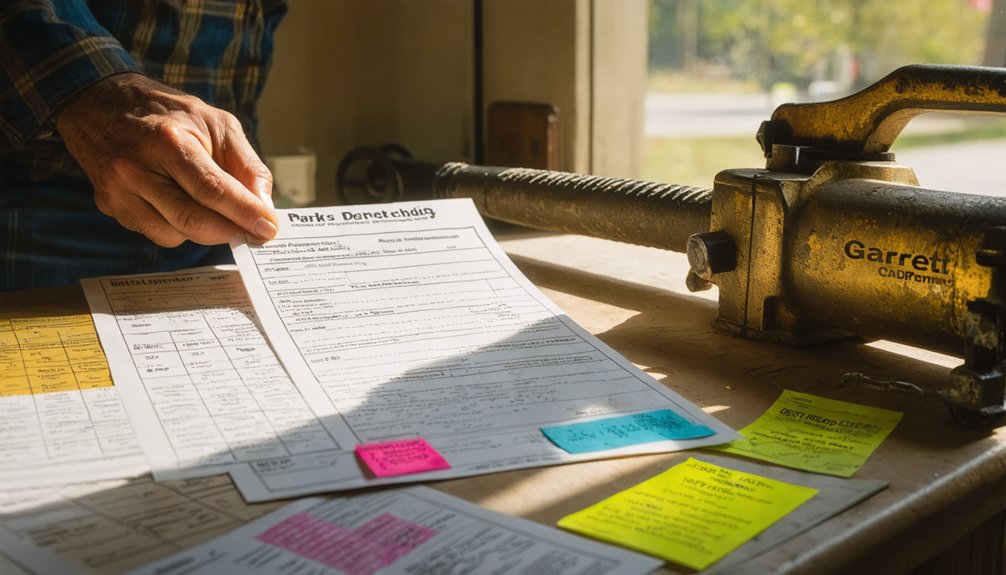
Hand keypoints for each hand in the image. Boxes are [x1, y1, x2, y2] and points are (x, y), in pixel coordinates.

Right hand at [56, 73, 278, 246]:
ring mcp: (119, 191)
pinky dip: (180, 228)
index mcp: (168, 141)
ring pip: (176, 234)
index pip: (212, 190)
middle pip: (193, 220)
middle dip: (230, 231)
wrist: (100, 102)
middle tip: (253, 231)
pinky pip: (157, 233)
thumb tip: (265, 207)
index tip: (269, 229)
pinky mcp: (110, 206)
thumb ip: (246, 164)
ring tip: (213, 207)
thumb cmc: (168, 113)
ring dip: (206, 230)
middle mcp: (136, 169)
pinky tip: (181, 203)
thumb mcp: (217, 123)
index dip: (244, 213)